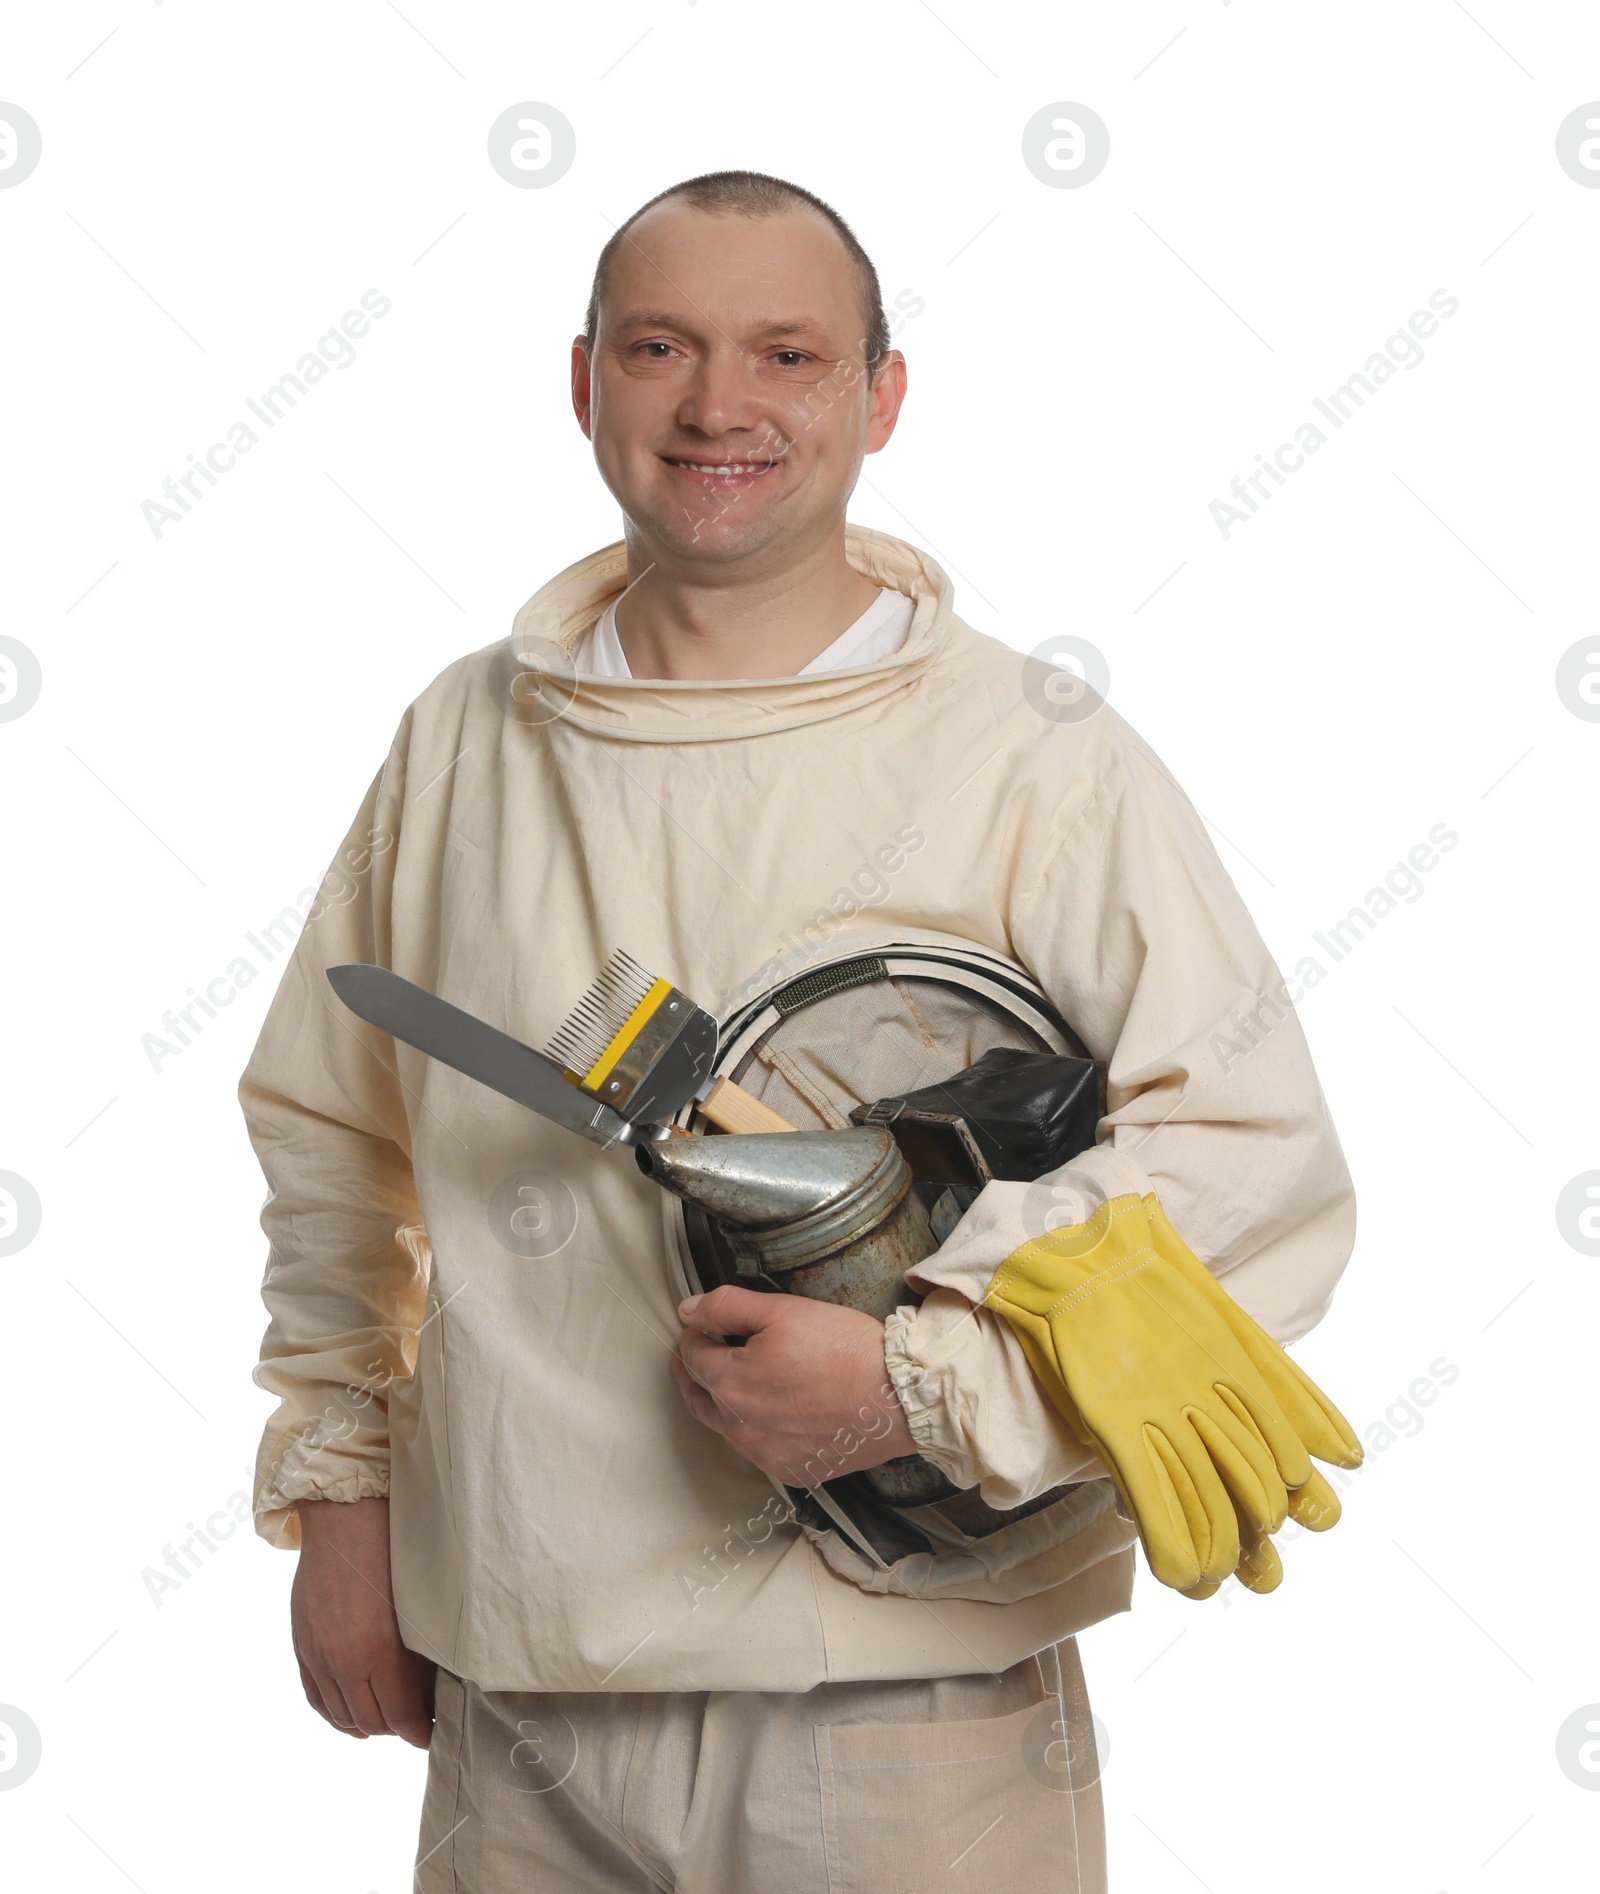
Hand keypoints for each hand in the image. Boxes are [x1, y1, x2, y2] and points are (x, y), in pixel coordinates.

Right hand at [291, 1497, 434, 1746]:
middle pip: (371, 1721)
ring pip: (341, 1715)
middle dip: (396, 1729)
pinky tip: (351, 1717)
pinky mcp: (302, 1645)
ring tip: (388, 1719)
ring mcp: (318, 1654)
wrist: (345, 1519)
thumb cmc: (392, 1552)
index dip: (419, 1732)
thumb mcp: (417, 1605)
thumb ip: (422, 1654)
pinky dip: (334, 1713)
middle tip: (416, 1722)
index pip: (400, 1716)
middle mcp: (343, 1660)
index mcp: (377, 1650)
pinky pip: (315, 1697)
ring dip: (366, 1724)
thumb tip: (432, 1691)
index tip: (432, 1734)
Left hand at [672, 1285, 917, 1487]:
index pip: (691, 1356)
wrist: (896, 1398)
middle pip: (698, 1398)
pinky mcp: (792, 1470)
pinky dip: (756, 1430)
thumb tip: (688, 1312)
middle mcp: (740, 1428)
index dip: (694, 1334)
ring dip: (721, 1403)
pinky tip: (772, 1412)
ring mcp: (765, 1455)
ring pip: (726, 1428)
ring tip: (732, 1382)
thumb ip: (727, 1307)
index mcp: (730, 1384)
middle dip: (692, 1373)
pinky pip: (760, 1450)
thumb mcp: (782, 1310)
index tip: (702, 1325)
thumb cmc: (844, 1350)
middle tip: (696, 1356)